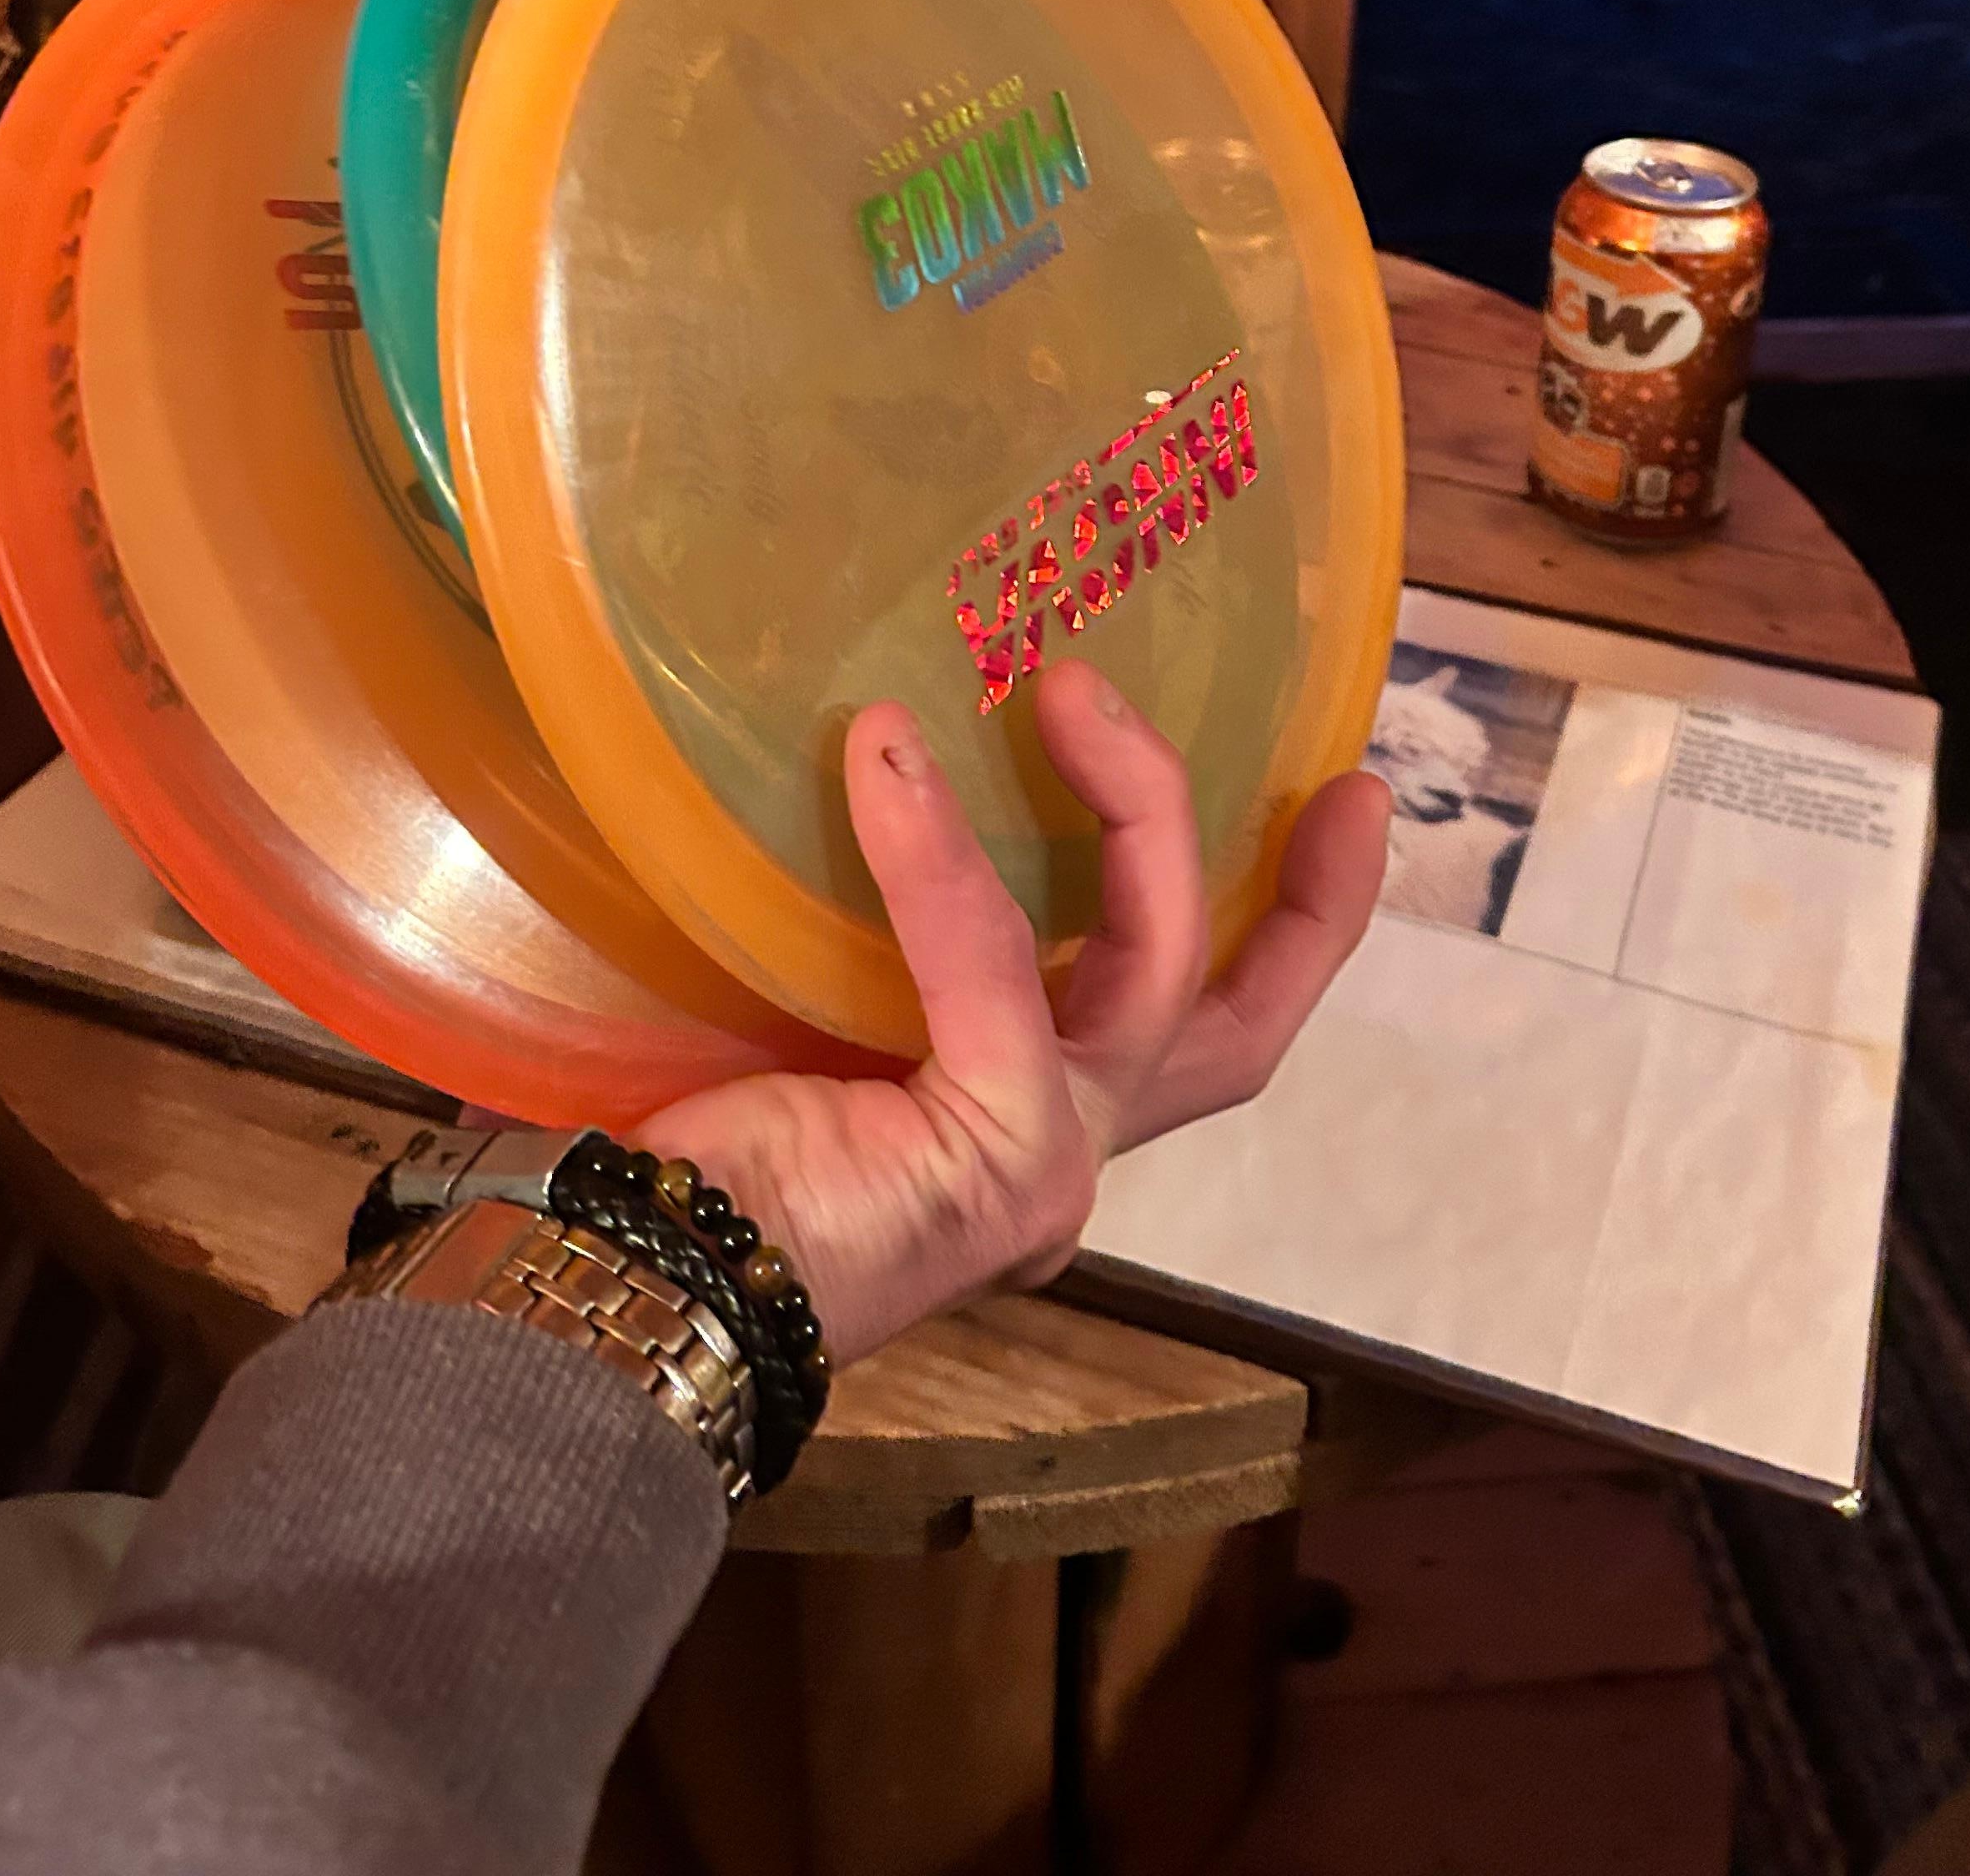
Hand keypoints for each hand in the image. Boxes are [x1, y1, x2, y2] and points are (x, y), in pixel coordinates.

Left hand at [641, 659, 1388, 1363]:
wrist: (626, 1283)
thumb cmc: (688, 1154)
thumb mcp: (816, 1014)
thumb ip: (881, 931)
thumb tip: (875, 744)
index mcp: (1021, 1125)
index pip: (1186, 1027)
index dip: (1281, 925)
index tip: (1335, 800)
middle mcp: (1058, 1151)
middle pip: (1234, 1023)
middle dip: (1307, 902)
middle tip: (1342, 779)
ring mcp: (1046, 1161)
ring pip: (1158, 962)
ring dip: (1132, 806)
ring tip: (1068, 687)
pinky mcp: (1001, 1152)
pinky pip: (997, 965)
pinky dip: (949, 853)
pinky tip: (887, 754)